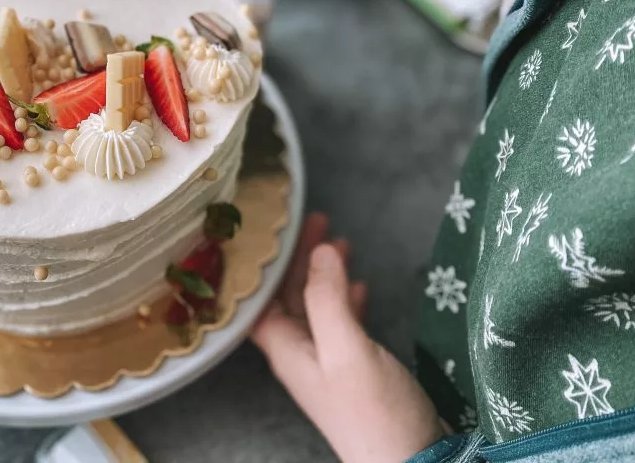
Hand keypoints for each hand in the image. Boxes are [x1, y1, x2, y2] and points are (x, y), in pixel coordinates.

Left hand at [251, 213, 442, 462]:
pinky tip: (361, 286)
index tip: (278, 225)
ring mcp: (326, 364)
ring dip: (325, 274)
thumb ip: (328, 299)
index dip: (266, 259)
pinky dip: (347, 300)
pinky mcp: (353, 371)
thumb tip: (319, 250)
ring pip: (316, 307)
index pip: (260, 294)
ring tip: (342, 241)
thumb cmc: (373, 414)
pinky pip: (341, 324)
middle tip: (318, 220)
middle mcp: (299, 354)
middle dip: (300, 258)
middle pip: (288, 296)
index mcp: (286, 348)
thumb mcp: (347, 350)